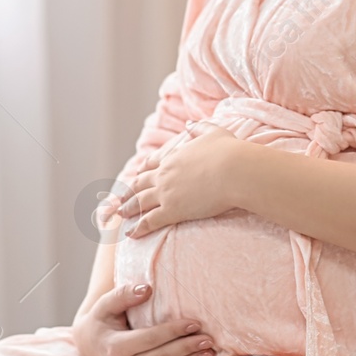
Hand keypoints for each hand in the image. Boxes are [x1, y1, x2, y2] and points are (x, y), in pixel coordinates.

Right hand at [71, 283, 215, 355]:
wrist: (89, 346)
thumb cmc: (100, 321)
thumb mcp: (105, 305)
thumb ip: (123, 295)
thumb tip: (146, 289)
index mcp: (116, 347)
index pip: (149, 339)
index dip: (172, 331)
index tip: (194, 322)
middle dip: (186, 347)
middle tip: (208, 338)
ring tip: (210, 350)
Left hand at [112, 123, 246, 237]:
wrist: (235, 170)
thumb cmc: (229, 151)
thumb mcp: (214, 132)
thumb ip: (199, 127)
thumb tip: (188, 122)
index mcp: (174, 157)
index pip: (152, 164)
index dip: (143, 171)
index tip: (137, 175)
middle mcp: (165, 174)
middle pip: (141, 184)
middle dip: (130, 192)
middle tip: (121, 198)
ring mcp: (166, 192)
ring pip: (141, 202)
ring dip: (129, 209)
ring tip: (121, 215)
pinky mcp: (172, 210)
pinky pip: (150, 221)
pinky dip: (138, 227)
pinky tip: (130, 233)